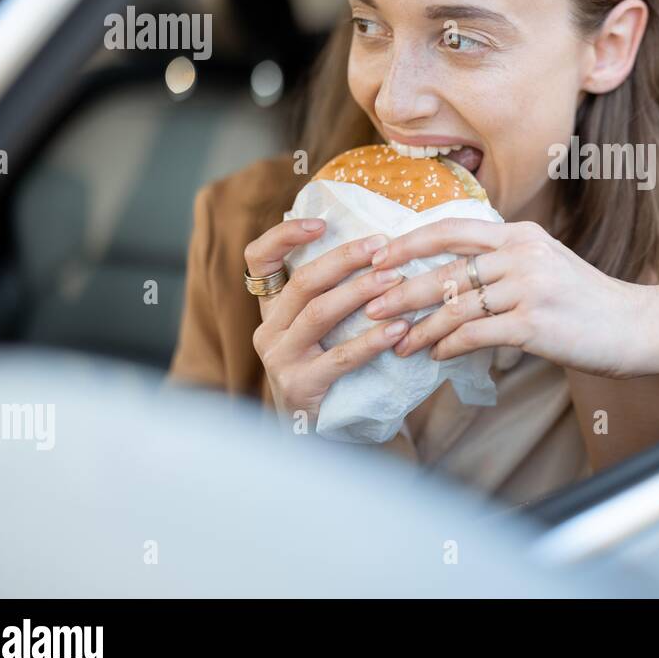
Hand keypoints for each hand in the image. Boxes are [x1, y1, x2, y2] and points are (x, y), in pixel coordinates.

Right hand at [245, 219, 408, 423]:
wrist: (318, 434)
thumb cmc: (329, 371)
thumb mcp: (321, 331)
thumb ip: (333, 295)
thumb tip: (378, 249)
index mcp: (272, 310)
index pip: (258, 260)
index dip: (284, 236)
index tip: (321, 222)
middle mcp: (268, 330)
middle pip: (302, 282)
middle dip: (345, 259)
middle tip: (382, 246)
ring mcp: (280, 359)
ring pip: (319, 313)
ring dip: (360, 292)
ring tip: (395, 279)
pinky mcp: (301, 386)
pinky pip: (341, 357)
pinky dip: (373, 339)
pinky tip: (400, 328)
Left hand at [365, 219, 656, 378]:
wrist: (635, 326)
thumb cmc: (586, 301)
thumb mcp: (546, 263)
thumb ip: (503, 260)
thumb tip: (448, 275)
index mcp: (521, 234)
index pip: (451, 228)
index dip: (408, 242)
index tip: (376, 256)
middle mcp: (522, 254)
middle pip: (445, 270)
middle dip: (400, 290)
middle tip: (369, 306)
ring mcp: (529, 288)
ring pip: (454, 306)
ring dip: (420, 328)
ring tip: (397, 344)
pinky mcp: (533, 323)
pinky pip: (475, 335)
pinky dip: (449, 347)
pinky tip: (435, 357)